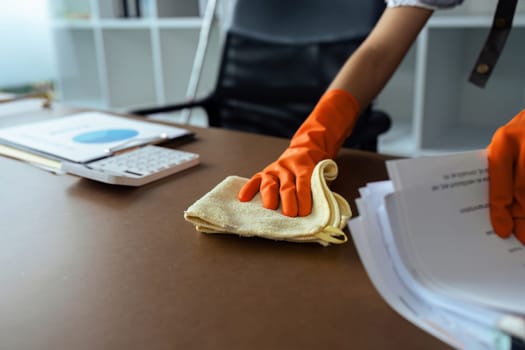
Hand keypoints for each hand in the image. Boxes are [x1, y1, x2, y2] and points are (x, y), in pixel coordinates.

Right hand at [238, 89, 359, 216]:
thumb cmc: (312, 170)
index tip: (304, 212)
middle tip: (290, 215)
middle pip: (286, 186)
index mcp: (304, 167)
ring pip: (269, 184)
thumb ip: (317, 190)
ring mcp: (273, 170)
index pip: (303, 183)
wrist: (303, 151)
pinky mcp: (263, 173)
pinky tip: (243, 198)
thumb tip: (317, 212)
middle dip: (288, 202)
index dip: (304, 198)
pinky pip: (254, 181)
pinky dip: (248, 189)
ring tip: (270, 209)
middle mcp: (287, 168)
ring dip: (269, 198)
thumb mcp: (319, 175)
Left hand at [487, 109, 524, 243]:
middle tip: (522, 236)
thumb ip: (504, 169)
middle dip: (523, 217)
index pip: (500, 182)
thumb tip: (502, 207)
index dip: (500, 210)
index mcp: (504, 141)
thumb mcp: (510, 142)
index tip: (502, 229)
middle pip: (524, 191)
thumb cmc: (524, 131)